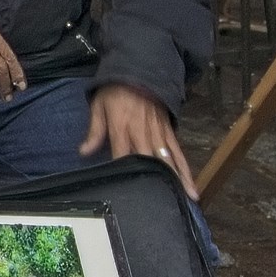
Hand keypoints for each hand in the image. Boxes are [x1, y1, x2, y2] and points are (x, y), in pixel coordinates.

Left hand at [81, 82, 195, 195]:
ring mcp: (158, 133)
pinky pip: (179, 153)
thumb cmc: (116, 91)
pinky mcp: (169, 132)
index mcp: (122, 127)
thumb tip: (83, 152)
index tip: (128, 192)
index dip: (125, 172)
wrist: (140, 70)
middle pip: (150, 161)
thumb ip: (94, 131)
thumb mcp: (99, 106)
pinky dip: (186, 170)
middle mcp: (142, 133)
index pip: (122, 155)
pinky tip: (192, 186)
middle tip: (161, 206)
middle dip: (157, 183)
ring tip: (186, 201)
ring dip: (177, 181)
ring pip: (169, 161)